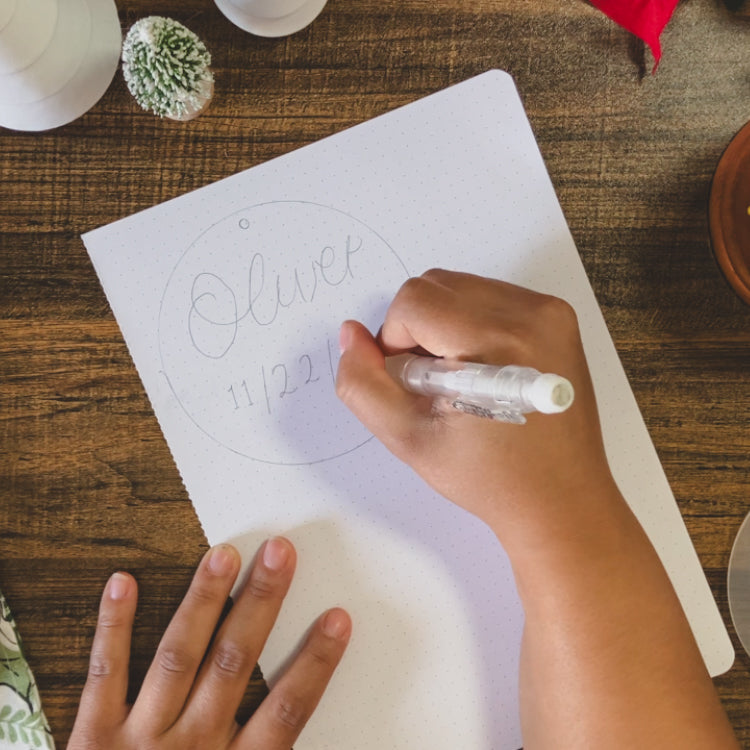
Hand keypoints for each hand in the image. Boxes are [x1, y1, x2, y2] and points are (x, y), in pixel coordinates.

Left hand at [68, 539, 350, 749]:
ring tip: (222, 555)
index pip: (285, 711)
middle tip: (279, 555)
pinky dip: (113, 627)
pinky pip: (103, 675)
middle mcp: (191, 747)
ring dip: (203, 602)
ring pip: (178, 656)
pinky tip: (123, 582)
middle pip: (234, 664)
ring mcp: (139, 739)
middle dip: (260, 604)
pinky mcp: (92, 738)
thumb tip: (294, 723)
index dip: (315, 663)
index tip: (337, 619)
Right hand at [336, 269, 617, 548]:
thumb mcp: (409, 439)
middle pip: (436, 284)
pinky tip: (482, 367)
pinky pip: (490, 295)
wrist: (560, 498)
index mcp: (497, 341)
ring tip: (461, 379)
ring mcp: (550, 311)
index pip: (412, 300)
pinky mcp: (557, 317)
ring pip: (461, 286)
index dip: (396, 341)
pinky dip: (471, 322)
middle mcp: (531, 313)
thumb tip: (350, 334)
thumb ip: (364, 385)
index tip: (417, 385)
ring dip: (443, 324)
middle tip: (437, 383)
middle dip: (418, 329)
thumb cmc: (489, 478)